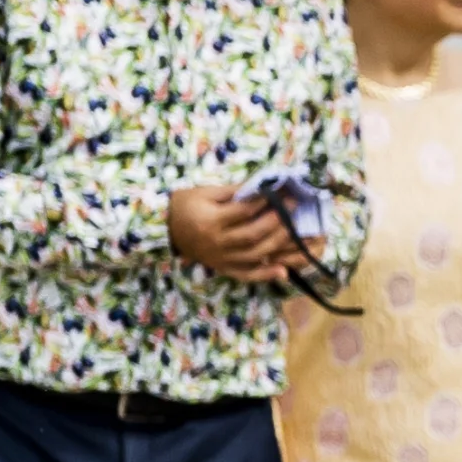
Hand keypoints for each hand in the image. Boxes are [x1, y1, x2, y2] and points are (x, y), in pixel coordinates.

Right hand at [167, 183, 304, 284]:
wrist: (165, 229)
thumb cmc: (186, 206)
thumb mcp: (206, 192)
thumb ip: (233, 191)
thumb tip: (263, 186)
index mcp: (211, 221)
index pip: (244, 211)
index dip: (265, 202)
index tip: (281, 192)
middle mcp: (217, 243)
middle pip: (253, 235)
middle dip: (277, 221)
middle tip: (293, 207)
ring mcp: (221, 259)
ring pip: (255, 255)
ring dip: (278, 245)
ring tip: (296, 231)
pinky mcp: (224, 268)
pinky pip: (246, 275)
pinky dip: (266, 275)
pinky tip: (285, 271)